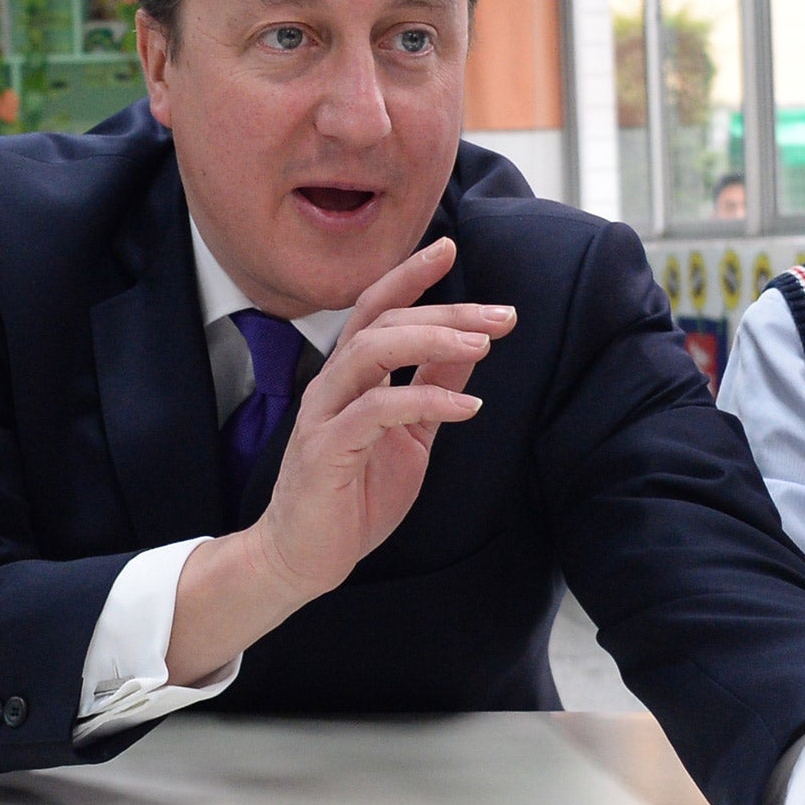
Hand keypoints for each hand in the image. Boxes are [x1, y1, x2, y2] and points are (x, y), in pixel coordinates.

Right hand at [251, 237, 514, 596]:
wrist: (303, 557)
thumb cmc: (353, 495)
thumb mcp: (409, 436)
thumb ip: (432, 389)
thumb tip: (468, 348)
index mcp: (350, 377)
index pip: (377, 309)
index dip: (410, 276)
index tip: (450, 247)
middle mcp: (333, 384)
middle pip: (383, 322)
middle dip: (445, 310)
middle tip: (501, 314)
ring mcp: (325, 414)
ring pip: (372, 352)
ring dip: (433, 341)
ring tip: (484, 345)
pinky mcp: (327, 449)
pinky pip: (376, 410)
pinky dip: (424, 402)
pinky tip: (467, 409)